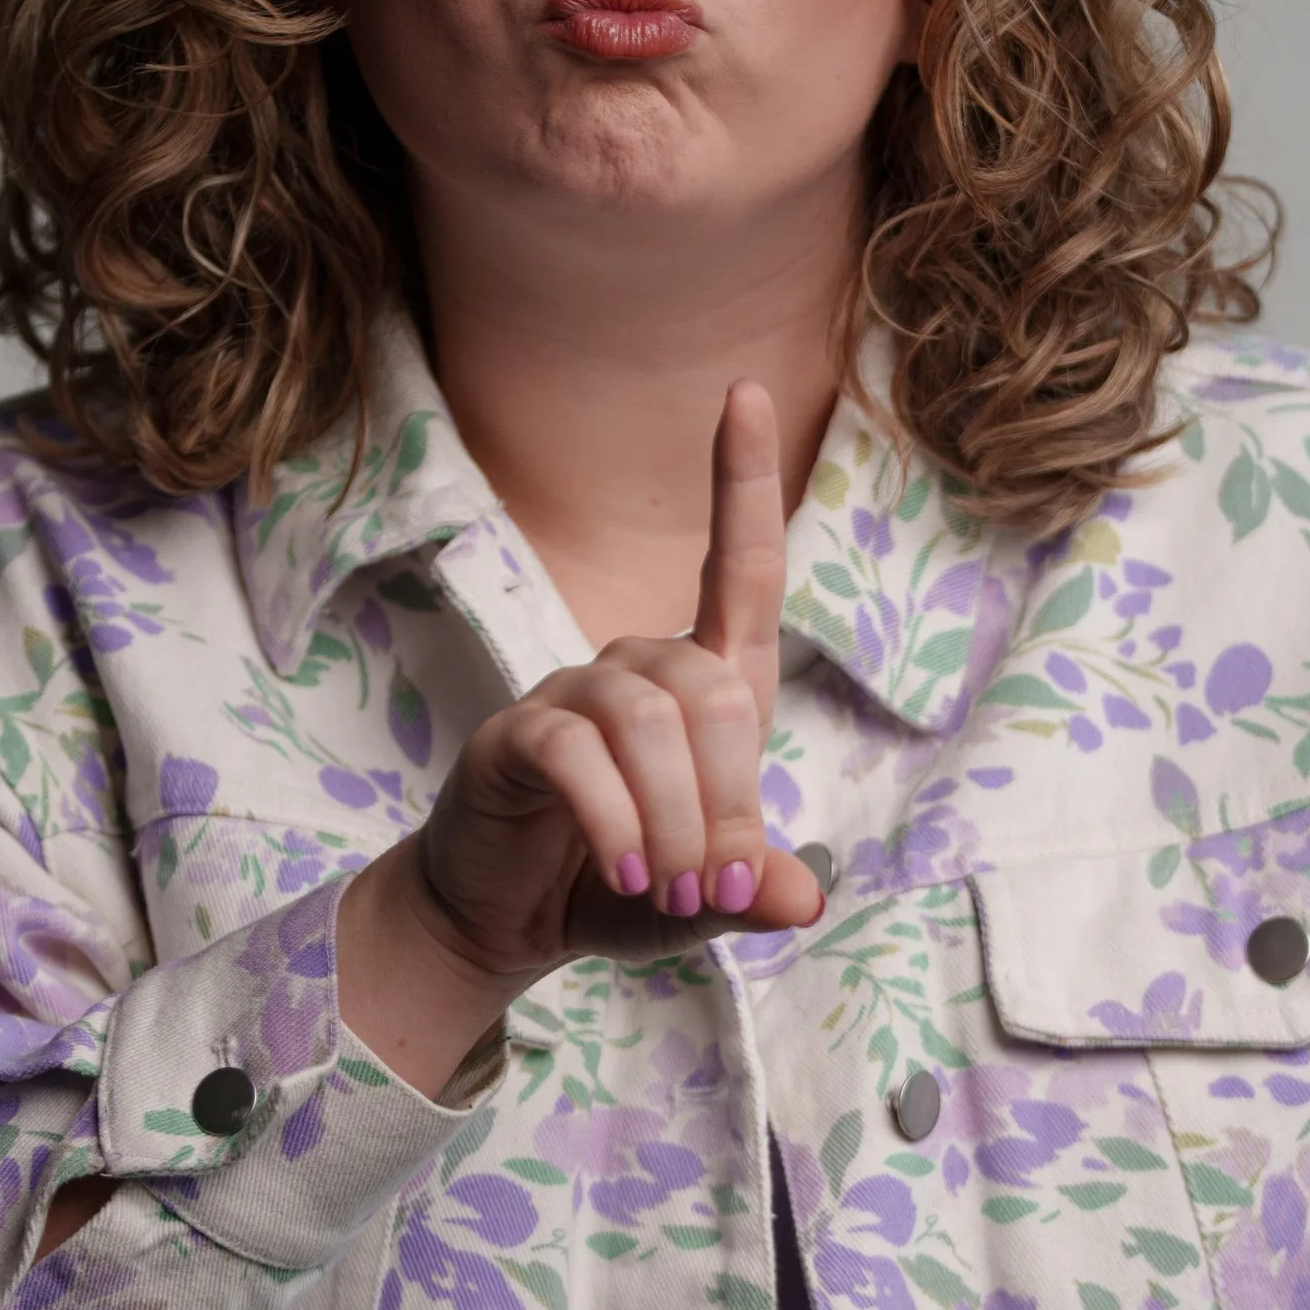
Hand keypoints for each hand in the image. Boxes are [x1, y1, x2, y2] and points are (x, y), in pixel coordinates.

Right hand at [339, 379, 826, 1095]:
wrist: (505, 919)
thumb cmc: (615, 885)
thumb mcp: (701, 898)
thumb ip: (750, 890)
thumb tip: (803, 899)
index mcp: (704, 687)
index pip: (740, 568)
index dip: (743, 482)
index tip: (748, 390)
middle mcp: (639, 669)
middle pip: (715, 688)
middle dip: (728, 800)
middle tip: (712, 889)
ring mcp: (571, 695)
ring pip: (652, 719)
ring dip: (675, 819)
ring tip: (666, 890)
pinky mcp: (517, 735)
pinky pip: (580, 751)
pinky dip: (617, 821)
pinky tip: (622, 871)